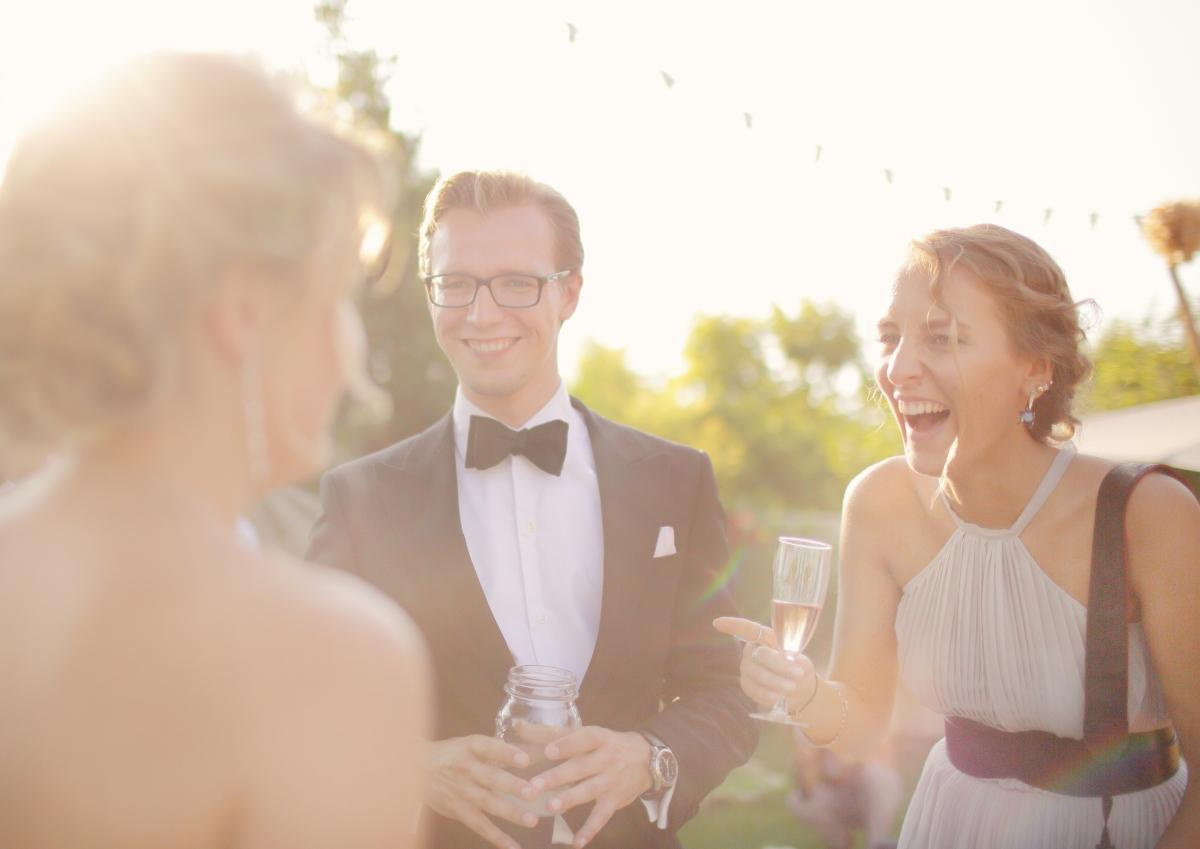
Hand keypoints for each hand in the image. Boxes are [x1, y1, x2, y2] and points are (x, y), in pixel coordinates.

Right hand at [425, 735, 538, 848]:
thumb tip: (530, 753)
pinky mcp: (458, 811)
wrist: (414, 770)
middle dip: (512, 786)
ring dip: (510, 812)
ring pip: (488, 803)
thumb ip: (494, 751)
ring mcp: (462, 792)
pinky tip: (513, 846)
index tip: (526, 760)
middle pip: (491, 778)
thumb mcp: (467, 744)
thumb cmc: (450, 754)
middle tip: (532, 793)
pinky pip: (479, 825)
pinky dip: (496, 837)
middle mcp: (466, 769)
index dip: (507, 753)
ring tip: (531, 820)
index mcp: (469, 747)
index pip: (489, 748)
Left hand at [529, 726, 652, 847]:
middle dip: (557, 776)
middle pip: (580, 767)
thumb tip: (516, 725)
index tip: (548, 751)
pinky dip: (590, 830)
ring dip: (570, 799)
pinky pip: (601, 817)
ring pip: (589, 790)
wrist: (646, 758)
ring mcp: (610, 781)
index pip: (582, 739)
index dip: (566, 745)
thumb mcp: (585, 733)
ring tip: (550, 807)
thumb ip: (550, 733)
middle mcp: (606, 759)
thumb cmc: (604, 744)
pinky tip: (576, 843)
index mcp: (598, 737)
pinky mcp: (614, 801)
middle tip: (534, 785)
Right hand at [713, 616, 813, 710]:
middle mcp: (752, 650)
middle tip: (798, 675)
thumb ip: (795, 661)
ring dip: (776, 682)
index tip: (717, 623)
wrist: (799, 691)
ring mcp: (747, 667)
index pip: (748, 629)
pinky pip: (753, 689)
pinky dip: (768, 694)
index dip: (733, 625)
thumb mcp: (802, 662)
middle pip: (760, 655)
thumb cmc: (799, 669)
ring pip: (756, 674)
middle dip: (780, 666)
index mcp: (765, 638)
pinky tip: (778, 697)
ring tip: (791, 689)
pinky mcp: (746, 684)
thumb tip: (790, 663)